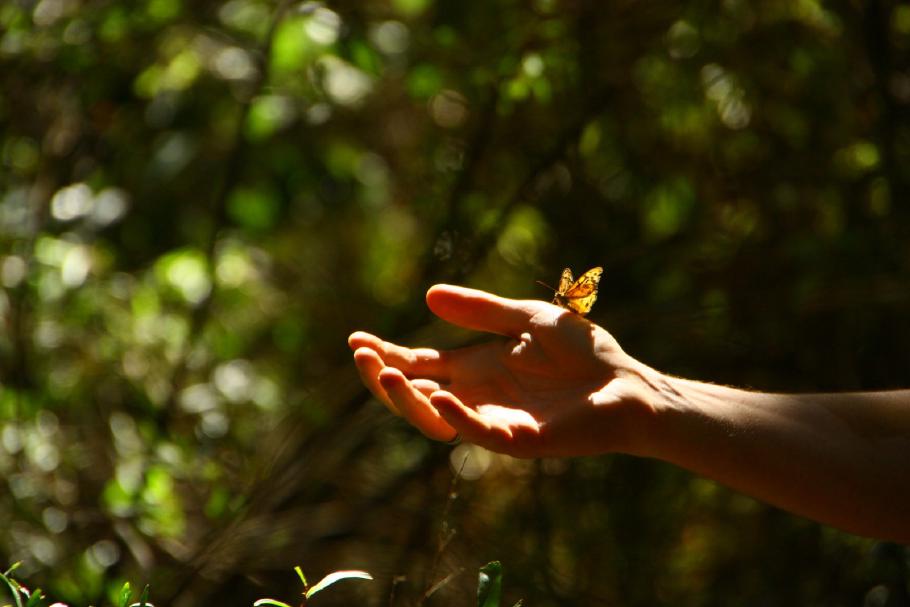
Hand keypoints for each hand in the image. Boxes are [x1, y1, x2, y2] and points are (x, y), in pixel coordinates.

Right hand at [348, 285, 658, 457]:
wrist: (627, 384)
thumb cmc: (582, 352)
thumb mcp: (524, 318)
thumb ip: (480, 310)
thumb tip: (427, 296)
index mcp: (475, 369)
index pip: (418, 364)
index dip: (386, 355)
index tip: (355, 339)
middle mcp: (477, 397)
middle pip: (415, 395)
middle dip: (384, 379)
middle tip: (363, 356)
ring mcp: (495, 420)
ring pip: (437, 420)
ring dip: (409, 401)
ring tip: (391, 374)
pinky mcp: (520, 439)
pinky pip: (480, 432)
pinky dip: (457, 417)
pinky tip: (439, 395)